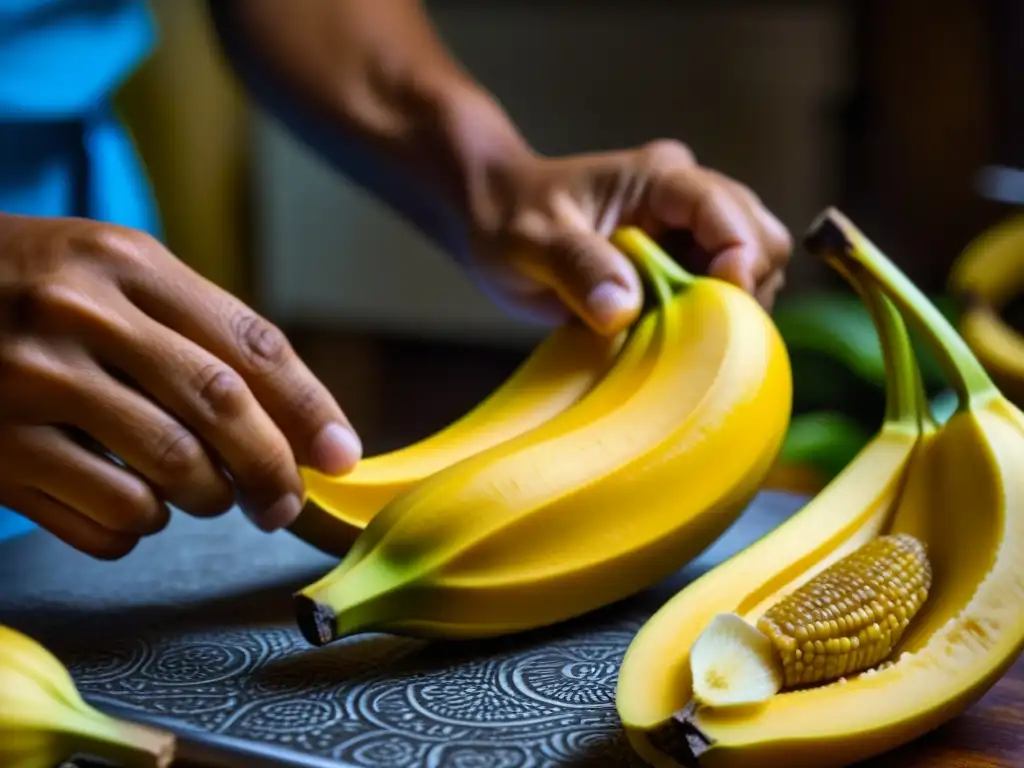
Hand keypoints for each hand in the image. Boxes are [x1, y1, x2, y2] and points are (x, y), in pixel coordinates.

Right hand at [0, 214, 360, 558]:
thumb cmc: (26, 288)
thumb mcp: (108, 275)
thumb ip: (195, 332)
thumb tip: (293, 420)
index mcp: (126, 262)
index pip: (250, 342)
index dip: (310, 407)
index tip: (341, 456)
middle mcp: (78, 313)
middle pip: (219, 408)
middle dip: (271, 469)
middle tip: (285, 506)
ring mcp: (26, 382)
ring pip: (169, 472)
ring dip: (203, 500)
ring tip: (198, 494)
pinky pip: (107, 517)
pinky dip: (138, 527)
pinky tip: (127, 503)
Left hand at [465, 140, 792, 334]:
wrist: (496, 219)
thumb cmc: (509, 219)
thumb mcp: (530, 242)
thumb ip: (577, 266)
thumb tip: (621, 310)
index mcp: (659, 178)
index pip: (724, 209)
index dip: (738, 258)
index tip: (722, 307)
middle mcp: (688, 198)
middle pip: (761, 239)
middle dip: (746, 288)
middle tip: (703, 333)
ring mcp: (691, 232)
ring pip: (755, 269)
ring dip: (733, 309)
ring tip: (684, 338)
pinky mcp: (686, 264)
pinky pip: (726, 295)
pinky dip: (717, 321)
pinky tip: (681, 341)